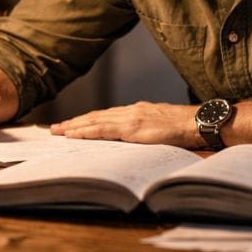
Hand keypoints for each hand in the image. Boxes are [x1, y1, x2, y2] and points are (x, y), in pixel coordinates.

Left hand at [50, 102, 201, 147]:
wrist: (197, 122)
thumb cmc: (185, 127)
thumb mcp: (161, 127)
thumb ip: (147, 130)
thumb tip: (138, 140)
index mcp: (137, 112)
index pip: (106, 116)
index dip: (88, 120)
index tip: (73, 124)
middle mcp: (130, 111)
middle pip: (96, 116)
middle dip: (75, 122)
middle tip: (55, 128)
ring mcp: (130, 118)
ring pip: (95, 121)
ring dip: (74, 126)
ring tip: (58, 131)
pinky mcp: (132, 128)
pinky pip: (103, 130)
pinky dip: (86, 131)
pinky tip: (73, 134)